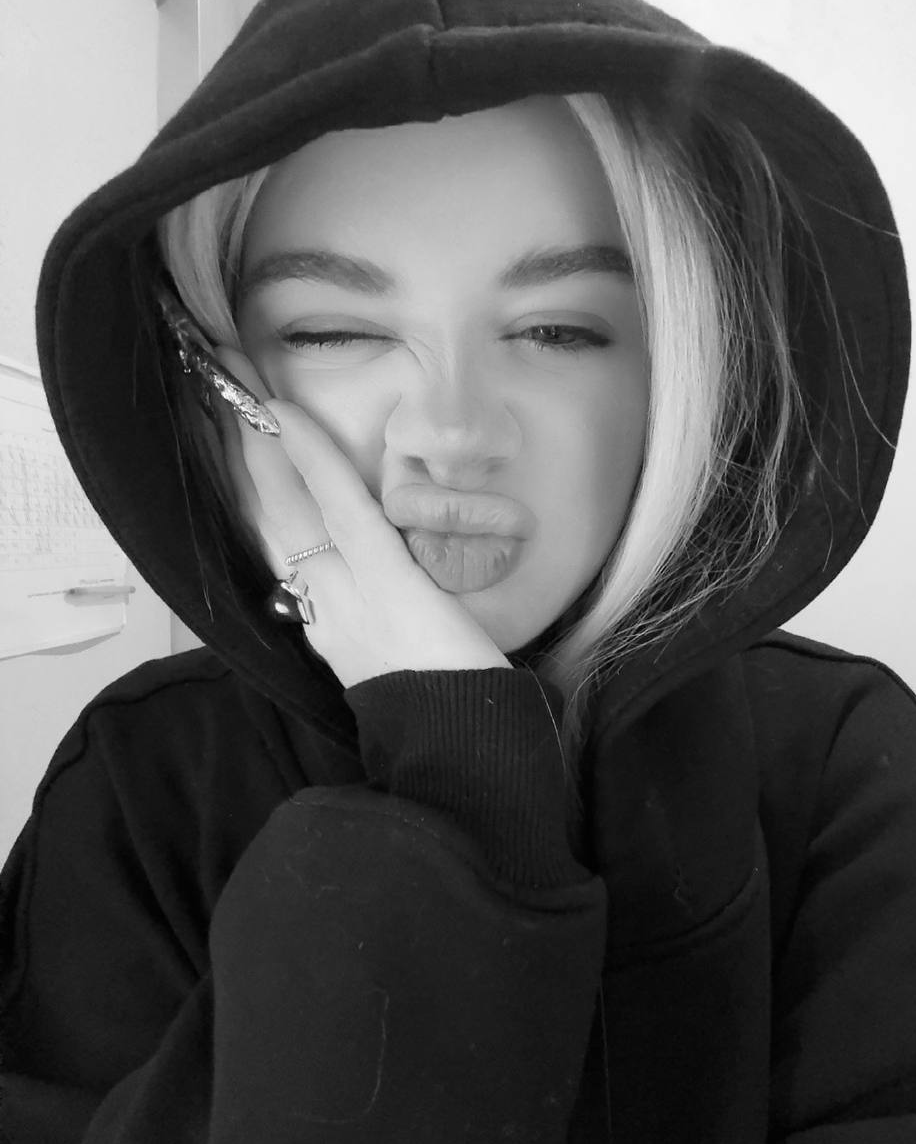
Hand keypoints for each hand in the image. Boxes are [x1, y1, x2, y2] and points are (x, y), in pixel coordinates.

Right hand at [214, 347, 511, 689]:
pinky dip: (312, 460)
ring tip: (236, 391)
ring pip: (288, 506)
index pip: (285, 546)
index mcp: (330, 625)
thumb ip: (388, 622)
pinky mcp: (382, 580)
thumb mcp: (407, 661)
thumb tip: (393, 583)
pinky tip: (287, 419)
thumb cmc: (452, 708)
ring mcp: (348, 592)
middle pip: (271, 518)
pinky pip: (340, 508)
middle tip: (221, 398)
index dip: (259, 493)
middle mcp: (323, 607)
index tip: (243, 446)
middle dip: (242, 456)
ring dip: (258, 444)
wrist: (466, 752)